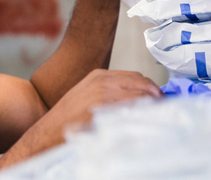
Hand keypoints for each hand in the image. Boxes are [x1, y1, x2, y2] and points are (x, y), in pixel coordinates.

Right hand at [41, 69, 162, 139]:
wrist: (46, 135)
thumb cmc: (67, 121)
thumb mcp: (86, 97)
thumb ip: (109, 93)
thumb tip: (136, 99)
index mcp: (99, 76)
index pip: (137, 77)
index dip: (152, 89)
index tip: (160, 101)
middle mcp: (103, 81)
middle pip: (144, 84)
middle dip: (157, 97)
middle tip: (165, 111)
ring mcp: (105, 95)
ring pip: (143, 95)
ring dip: (155, 106)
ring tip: (160, 119)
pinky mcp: (105, 111)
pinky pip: (136, 110)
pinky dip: (146, 115)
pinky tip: (147, 125)